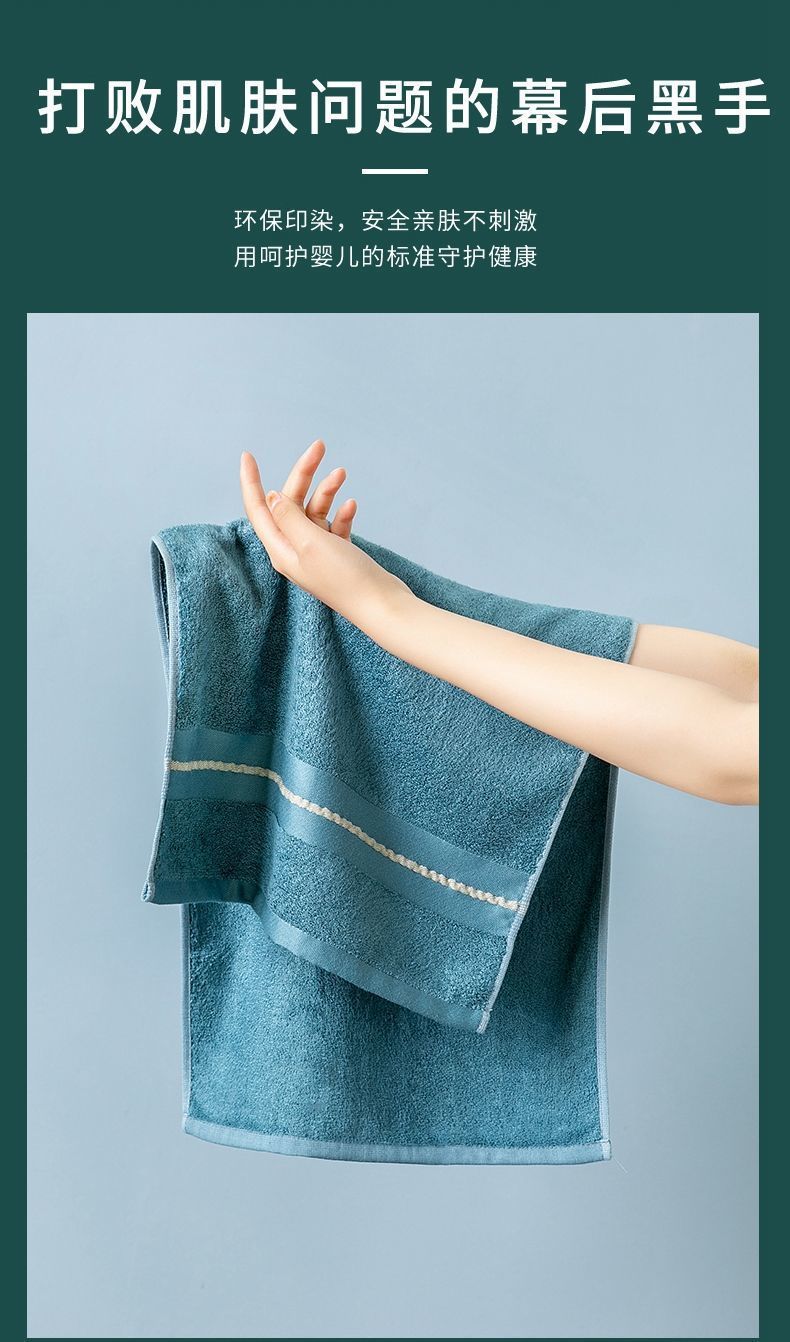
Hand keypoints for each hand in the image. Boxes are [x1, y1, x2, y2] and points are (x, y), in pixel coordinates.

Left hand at [240, 441, 411, 628]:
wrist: (382, 605)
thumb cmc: (345, 578)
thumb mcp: (310, 542)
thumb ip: (288, 516)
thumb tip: (271, 497)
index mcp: (281, 549)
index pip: (258, 509)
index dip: (251, 482)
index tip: (247, 455)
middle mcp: (295, 550)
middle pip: (290, 503)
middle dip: (303, 474)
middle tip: (319, 446)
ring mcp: (317, 553)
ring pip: (314, 511)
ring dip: (326, 490)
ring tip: (342, 473)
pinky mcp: (338, 555)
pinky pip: (334, 525)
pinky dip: (341, 513)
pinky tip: (352, 504)